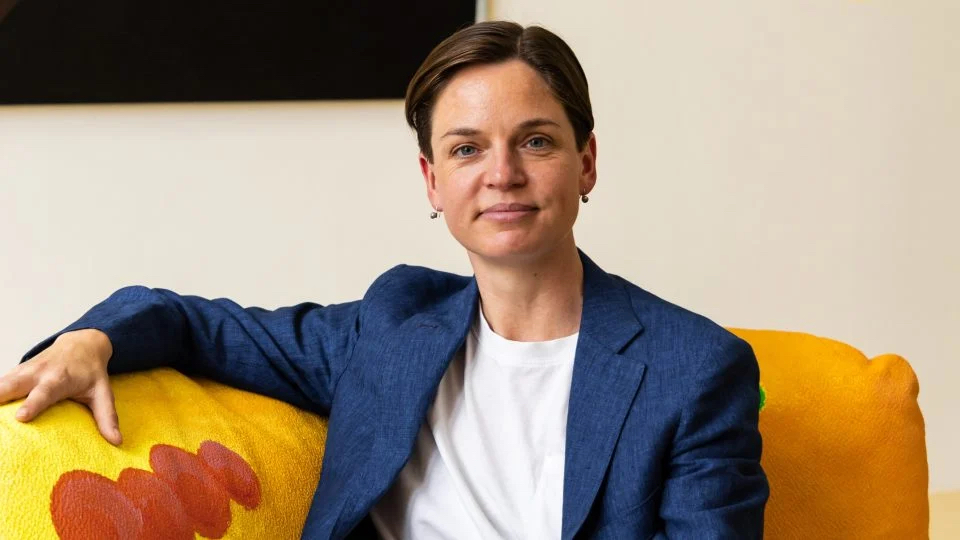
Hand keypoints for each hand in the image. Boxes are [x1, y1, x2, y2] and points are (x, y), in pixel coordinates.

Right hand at [1, 329, 121, 444]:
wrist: (81, 343)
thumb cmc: (91, 372)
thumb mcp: (103, 392)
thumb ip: (107, 417)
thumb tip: (116, 441)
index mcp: (60, 379)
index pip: (45, 392)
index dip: (33, 403)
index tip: (21, 417)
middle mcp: (38, 373)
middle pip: (12, 384)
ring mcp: (23, 371)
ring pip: (0, 382)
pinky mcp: (14, 372)